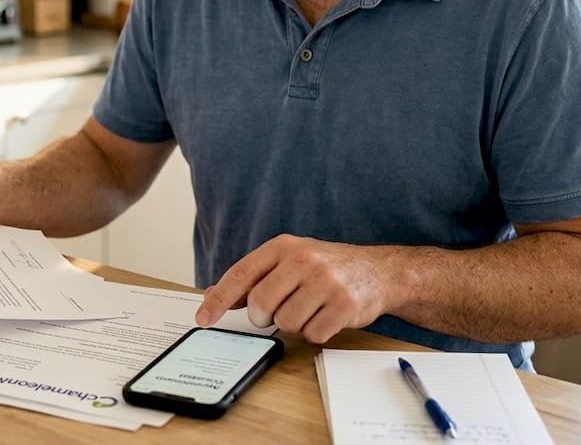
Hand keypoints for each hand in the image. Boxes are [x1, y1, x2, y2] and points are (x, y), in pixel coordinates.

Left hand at [195, 235, 396, 343]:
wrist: (379, 271)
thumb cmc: (327, 268)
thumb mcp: (289, 261)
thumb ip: (254, 278)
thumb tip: (213, 296)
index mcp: (283, 247)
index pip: (241, 274)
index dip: (218, 299)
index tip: (202, 317)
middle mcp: (303, 260)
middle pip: (260, 304)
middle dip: (264, 317)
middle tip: (278, 313)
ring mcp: (325, 281)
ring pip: (286, 322)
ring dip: (294, 323)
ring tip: (309, 308)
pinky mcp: (344, 304)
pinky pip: (313, 333)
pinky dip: (316, 331)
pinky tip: (326, 316)